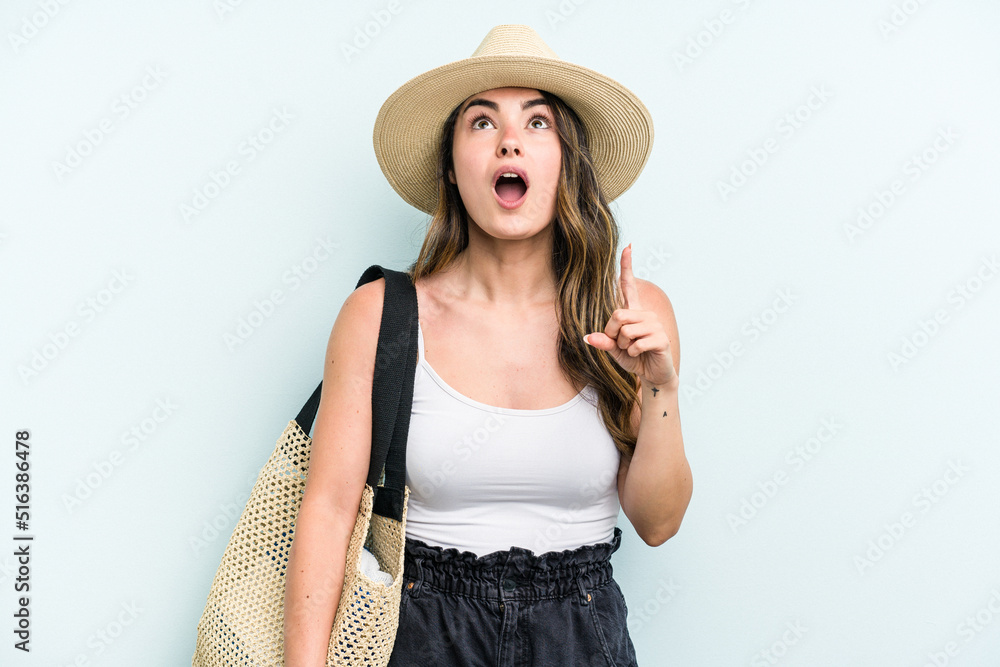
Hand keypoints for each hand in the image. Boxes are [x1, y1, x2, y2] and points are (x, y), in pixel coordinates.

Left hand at [583, 244, 677, 387]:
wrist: (654, 375)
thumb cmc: (634, 358)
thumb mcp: (614, 350)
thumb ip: (603, 342)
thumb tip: (587, 338)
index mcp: (634, 312)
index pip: (628, 286)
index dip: (627, 267)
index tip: (628, 246)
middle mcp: (645, 314)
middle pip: (618, 314)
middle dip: (613, 333)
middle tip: (620, 344)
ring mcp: (655, 325)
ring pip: (626, 330)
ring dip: (623, 345)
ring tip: (632, 349)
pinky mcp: (661, 338)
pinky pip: (636, 343)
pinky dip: (632, 352)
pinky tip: (640, 354)